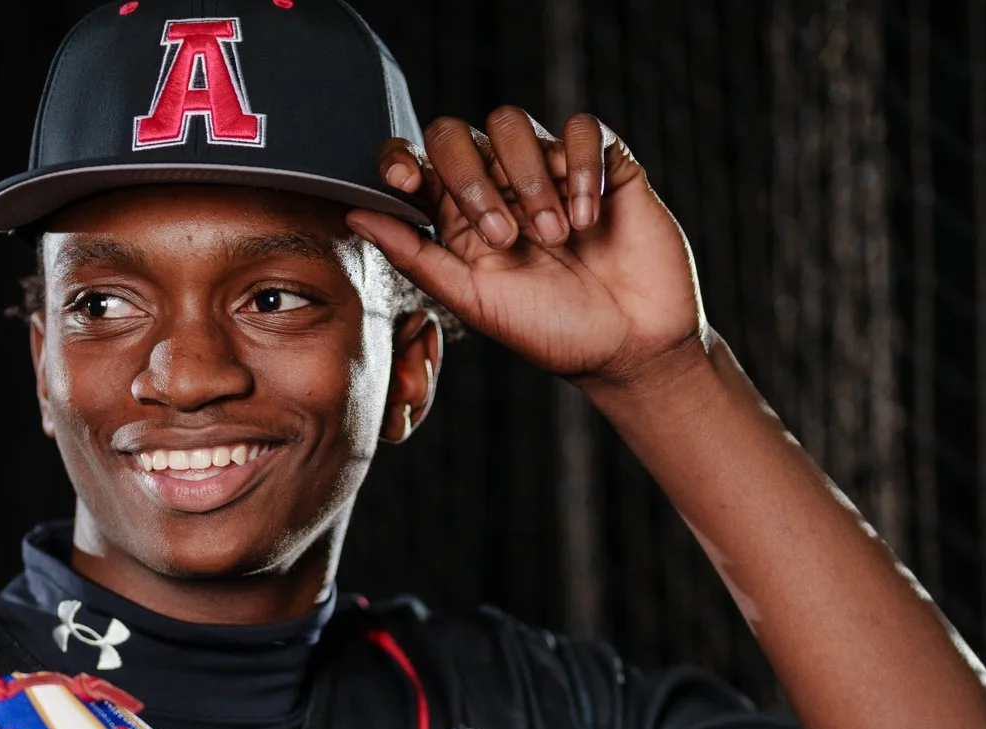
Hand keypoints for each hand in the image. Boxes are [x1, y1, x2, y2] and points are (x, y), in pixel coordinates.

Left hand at [344, 107, 706, 389]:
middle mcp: (501, 185)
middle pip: (457, 134)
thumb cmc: (553, 333)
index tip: (403, 181)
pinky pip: (581, 129)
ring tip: (556, 236)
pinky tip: (591, 217)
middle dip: (472, 180)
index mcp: (461, 217)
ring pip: (513, 123)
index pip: (417, 162)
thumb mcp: (475, 301)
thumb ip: (416, 256)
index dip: (401, 159)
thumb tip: (354, 214)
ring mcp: (551, 169)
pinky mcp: (603, 163)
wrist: (630, 348)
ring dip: (530, 181)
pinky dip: (580, 168)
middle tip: (505, 238)